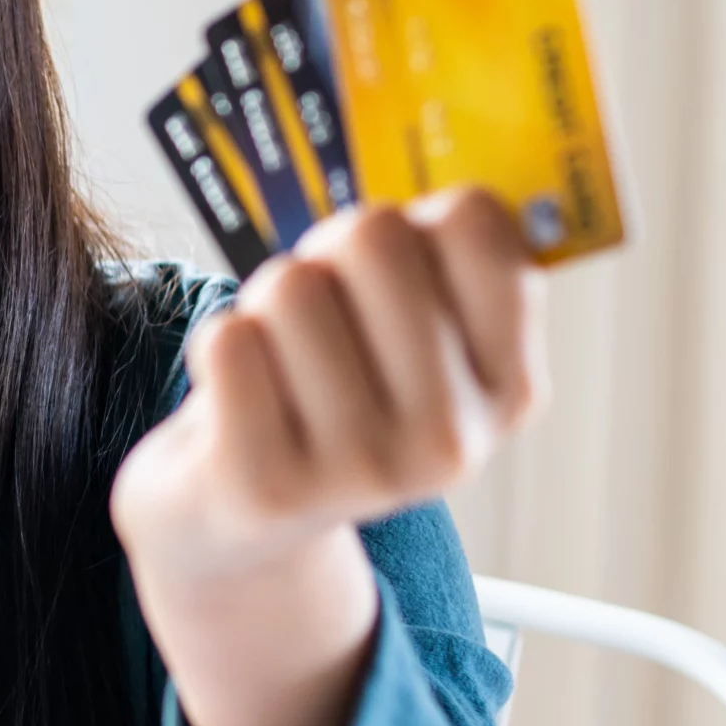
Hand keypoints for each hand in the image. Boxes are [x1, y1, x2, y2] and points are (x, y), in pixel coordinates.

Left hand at [110, 189, 549, 725]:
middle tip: (313, 324)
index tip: (390, 280)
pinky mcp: (264, 486)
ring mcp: (359, 472)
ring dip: (263, 307)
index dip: (413, 222)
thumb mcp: (412, 337)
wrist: (232, 524)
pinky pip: (227, 338)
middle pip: (373, 235)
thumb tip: (469, 200)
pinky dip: (215, 347)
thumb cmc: (326, 392)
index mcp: (511, 391)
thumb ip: (445, 257)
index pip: (478, 223)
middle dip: (324, 257)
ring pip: (290, 285)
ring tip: (273, 368)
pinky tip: (233, 401)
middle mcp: (451, 443)